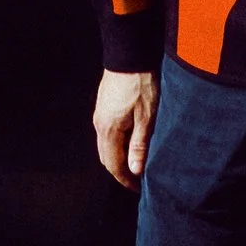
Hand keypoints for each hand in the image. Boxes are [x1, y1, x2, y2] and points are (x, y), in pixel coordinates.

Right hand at [94, 68, 157, 186]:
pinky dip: (115, 145)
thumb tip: (134, 171)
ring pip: (105, 146)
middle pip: (106, 158)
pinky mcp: (103, 108)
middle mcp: (99, 125)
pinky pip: (106, 135)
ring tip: (136, 164)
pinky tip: (129, 144)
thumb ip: (139, 145)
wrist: (130, 56)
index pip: (114, 164)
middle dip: (120, 172)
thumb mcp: (146, 117)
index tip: (138, 188)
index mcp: (109, 130)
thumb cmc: (141, 85)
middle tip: (137, 180)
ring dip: (118, 158)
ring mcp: (99, 116)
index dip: (125, 179)